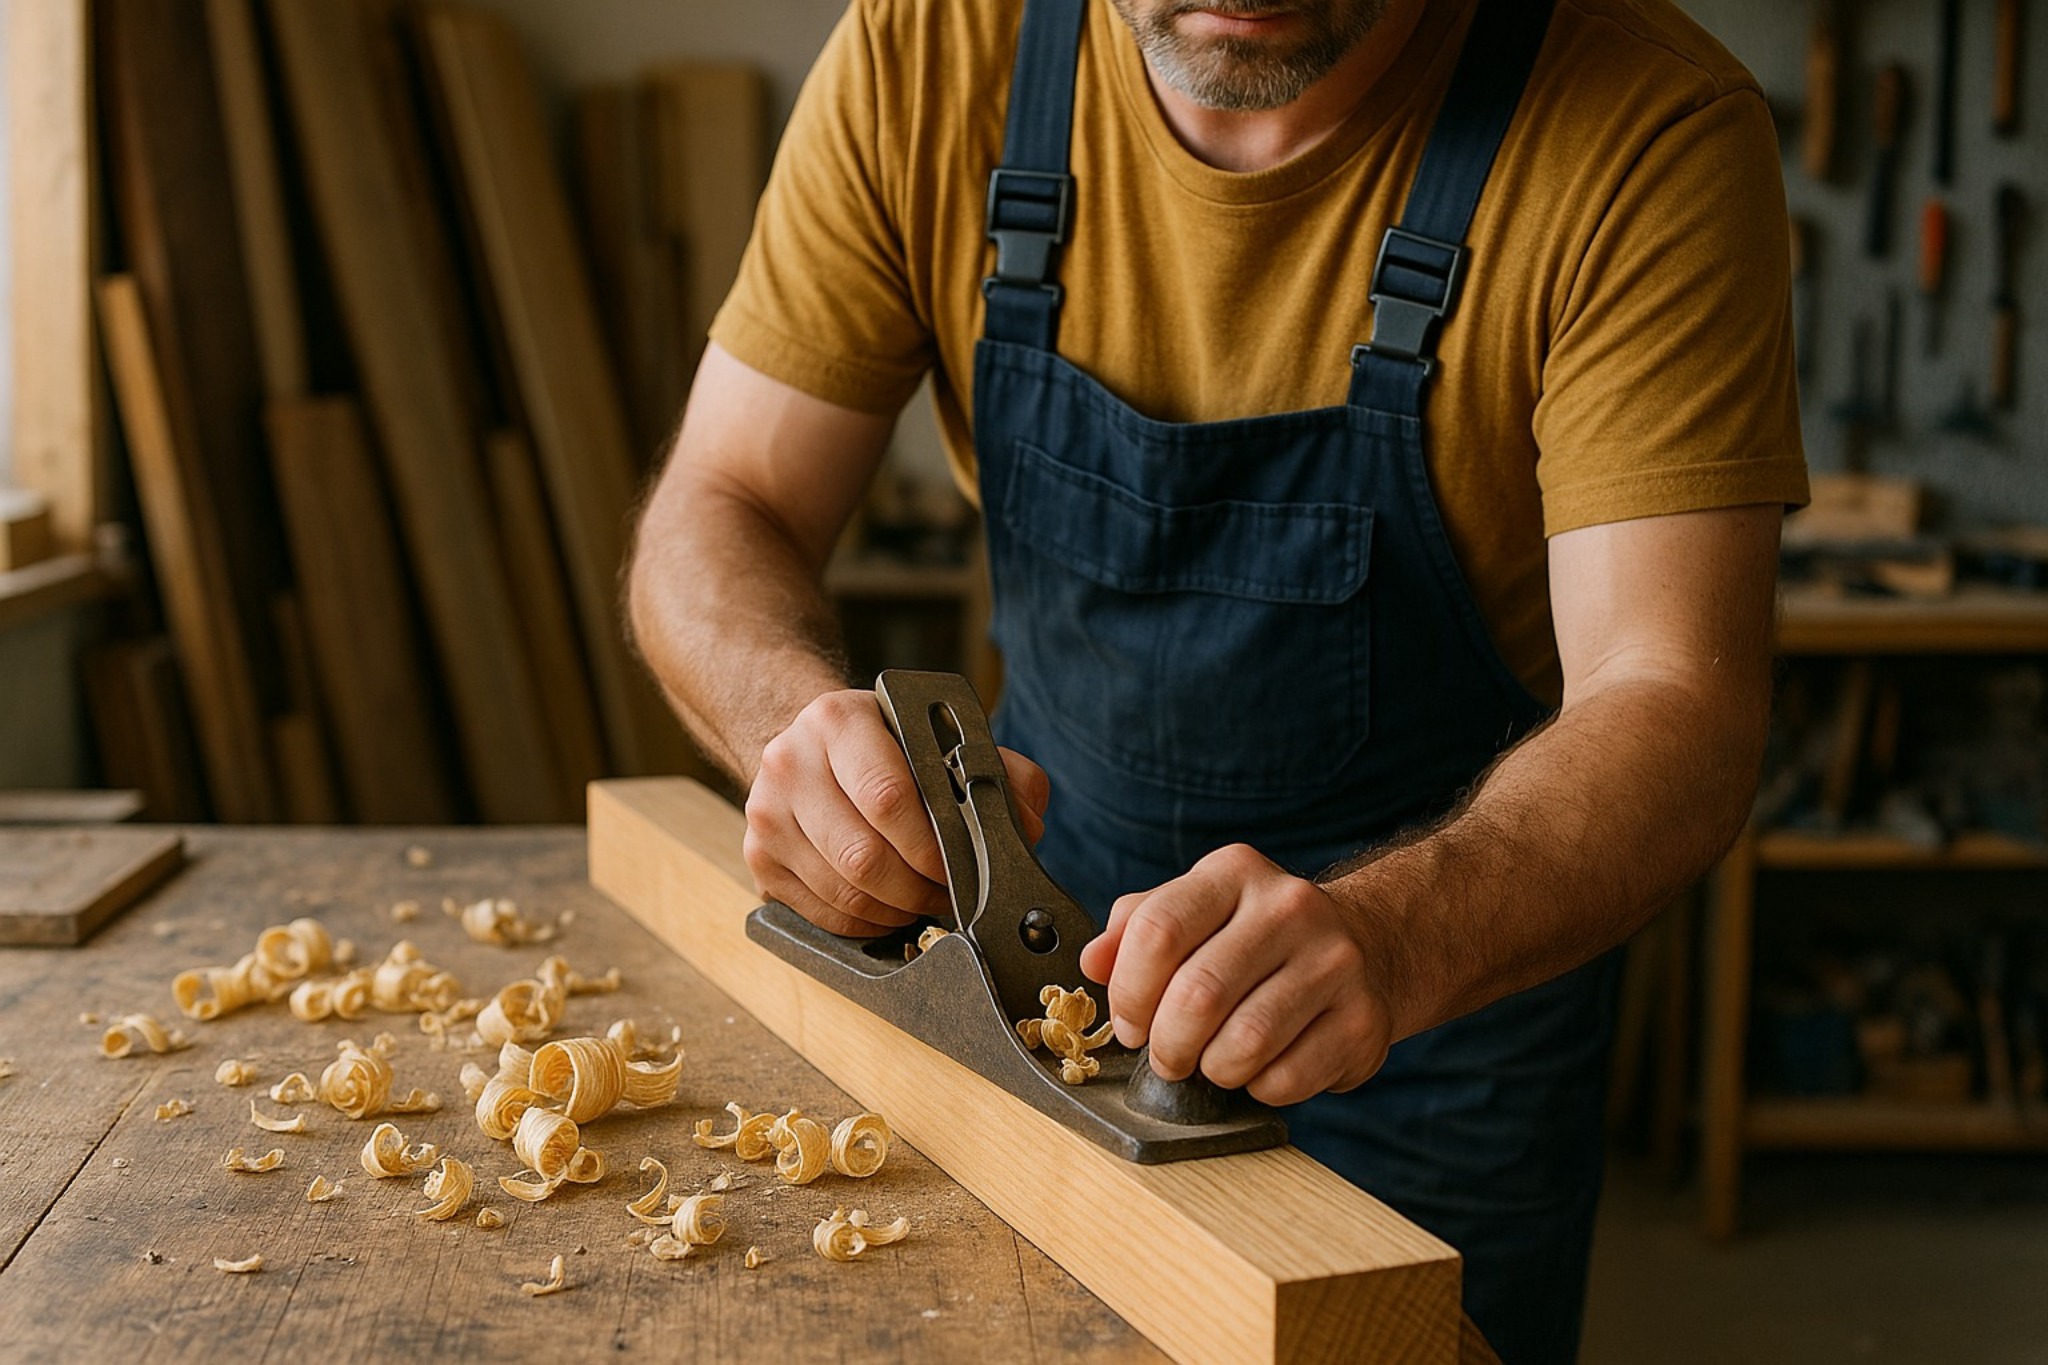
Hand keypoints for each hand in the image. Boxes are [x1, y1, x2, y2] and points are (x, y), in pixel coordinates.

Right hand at [744, 689, 1050, 937]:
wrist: (808, 746)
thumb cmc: (888, 748)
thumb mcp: (942, 738)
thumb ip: (998, 772)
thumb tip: (1027, 827)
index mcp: (837, 721)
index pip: (887, 796)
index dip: (932, 846)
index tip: (962, 866)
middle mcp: (788, 762)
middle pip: (862, 857)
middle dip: (920, 889)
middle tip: (952, 895)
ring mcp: (765, 814)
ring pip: (843, 893)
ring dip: (897, 911)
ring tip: (926, 901)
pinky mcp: (758, 859)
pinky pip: (822, 915)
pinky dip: (866, 924)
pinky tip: (890, 909)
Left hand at [1077, 845, 1395, 1106]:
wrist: (1367, 946)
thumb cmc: (1256, 938)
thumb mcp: (1195, 912)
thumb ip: (1136, 930)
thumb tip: (1092, 963)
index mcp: (1234, 873)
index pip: (1157, 931)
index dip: (1129, 992)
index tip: (1129, 1024)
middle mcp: (1289, 907)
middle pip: (1197, 994)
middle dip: (1167, 1044)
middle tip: (1166, 1058)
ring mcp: (1334, 962)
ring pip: (1244, 1042)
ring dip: (1213, 1070)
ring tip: (1213, 1064)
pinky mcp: (1364, 1019)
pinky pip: (1286, 1078)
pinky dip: (1259, 1088)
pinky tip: (1260, 1069)